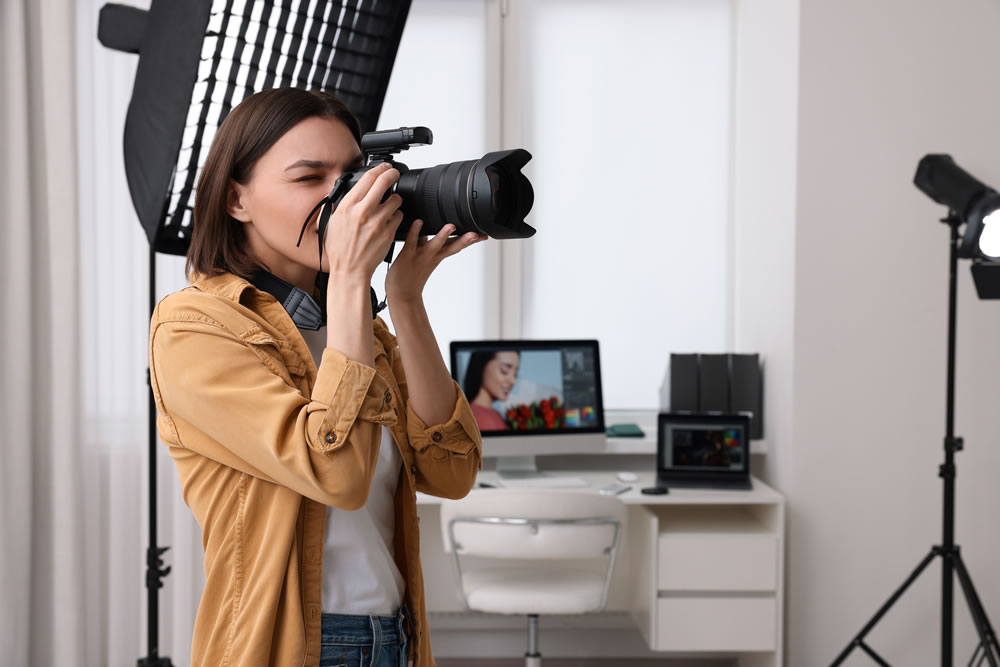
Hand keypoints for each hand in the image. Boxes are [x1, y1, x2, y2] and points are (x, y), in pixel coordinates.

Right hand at [324, 163, 403, 281]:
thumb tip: (340, 196)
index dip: (379, 168)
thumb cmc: (340, 251)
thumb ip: (336, 207)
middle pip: (384, 181)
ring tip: (390, 205)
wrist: (350, 271)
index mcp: (348, 206)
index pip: (368, 178)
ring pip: (396, 200)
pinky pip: (399, 216)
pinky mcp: (389, 232)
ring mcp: (378, 222)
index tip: (384, 167)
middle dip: (392, 174)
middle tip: (395, 174)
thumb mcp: (330, 224)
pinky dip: (396, 217)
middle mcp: (363, 211)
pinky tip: (390, 221)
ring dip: (395, 200)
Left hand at [385, 221, 485, 302]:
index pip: (457, 246)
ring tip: (451, 226)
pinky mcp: (407, 256)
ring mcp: (420, 256)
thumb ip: (426, 243)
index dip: (470, 241)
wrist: (402, 295)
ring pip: (434, 244)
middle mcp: (432, 256)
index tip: (483, 235)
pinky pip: (411, 241)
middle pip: (452, 247)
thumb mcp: (424, 260)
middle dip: (465, 240)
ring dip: (443, 235)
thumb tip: (427, 230)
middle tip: (477, 234)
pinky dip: (415, 231)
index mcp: (438, 257)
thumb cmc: (412, 278)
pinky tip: (419, 222)